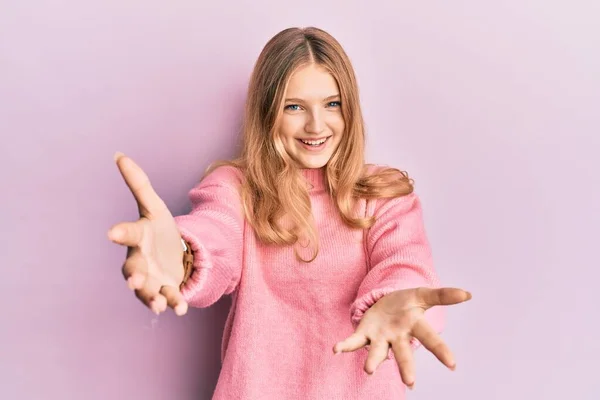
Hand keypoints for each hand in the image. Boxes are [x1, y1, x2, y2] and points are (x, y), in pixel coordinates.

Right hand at [107, 152, 188, 315]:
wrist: (172, 254)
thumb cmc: (158, 229)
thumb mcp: (154, 206)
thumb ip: (138, 184)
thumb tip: (119, 155)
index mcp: (137, 238)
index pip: (127, 233)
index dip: (120, 232)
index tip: (111, 233)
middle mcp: (139, 261)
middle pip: (133, 269)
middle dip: (134, 276)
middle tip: (134, 281)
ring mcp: (151, 279)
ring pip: (148, 291)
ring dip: (152, 297)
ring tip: (157, 304)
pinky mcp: (165, 291)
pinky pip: (168, 299)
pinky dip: (173, 304)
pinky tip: (180, 308)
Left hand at [333, 287, 471, 388]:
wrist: (386, 302)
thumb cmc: (407, 302)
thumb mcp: (423, 295)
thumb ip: (443, 295)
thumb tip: (468, 294)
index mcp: (415, 326)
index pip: (430, 338)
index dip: (441, 351)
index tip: (453, 365)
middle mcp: (398, 337)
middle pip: (404, 353)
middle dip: (406, 368)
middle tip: (410, 383)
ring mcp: (381, 338)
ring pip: (378, 353)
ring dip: (372, 361)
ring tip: (369, 370)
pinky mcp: (364, 334)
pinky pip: (354, 342)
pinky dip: (345, 346)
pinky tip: (336, 350)